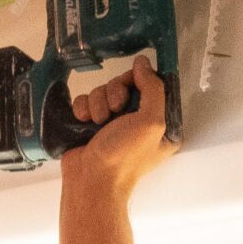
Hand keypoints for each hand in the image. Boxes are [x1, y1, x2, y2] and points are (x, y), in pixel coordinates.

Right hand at [61, 57, 174, 193]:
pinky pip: (85, 101)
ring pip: (102, 91)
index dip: (139, 81)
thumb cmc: (124, 157)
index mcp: (159, 123)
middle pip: (124, 85)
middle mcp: (137, 122)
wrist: (90, 181)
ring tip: (97, 122)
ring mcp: (112, 123)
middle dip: (115, 94)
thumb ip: (152, 88)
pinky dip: (83, 109)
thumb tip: (143, 62)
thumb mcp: (150, 122)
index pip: (151, 86)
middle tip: (114, 111)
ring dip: (98, 103)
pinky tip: (84, 122)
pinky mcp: (90, 124)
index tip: (131, 86)